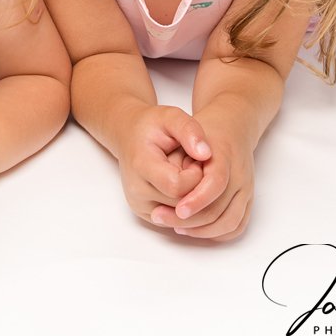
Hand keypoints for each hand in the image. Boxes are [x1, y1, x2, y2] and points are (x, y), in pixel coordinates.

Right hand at [113, 103, 211, 225]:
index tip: (197, 160)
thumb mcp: (171, 116)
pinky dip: (185, 205)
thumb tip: (206, 154)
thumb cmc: (152, 126)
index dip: (195, 176)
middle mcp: (136, 191)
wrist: (129, 135)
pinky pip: (176, 219)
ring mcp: (139, 205)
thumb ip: (189, 130)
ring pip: (181, 217)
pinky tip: (183, 185)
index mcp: (140, 165)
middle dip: (197, 188)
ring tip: (189, 174)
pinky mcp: (146, 213)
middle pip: (181, 204)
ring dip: (192, 198)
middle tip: (195, 166)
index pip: (178, 186)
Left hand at [149, 128, 254, 240]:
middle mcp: (240, 175)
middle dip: (191, 221)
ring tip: (177, 227)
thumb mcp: (184, 136)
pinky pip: (237, 225)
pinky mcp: (247, 200)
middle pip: (221, 209)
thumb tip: (166, 187)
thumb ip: (176, 160)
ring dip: (203, 231)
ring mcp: (246, 189)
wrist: (231, 127)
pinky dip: (218, 234)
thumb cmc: (204, 133)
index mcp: (225, 156)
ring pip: (230, 222)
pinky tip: (196, 230)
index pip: (216, 184)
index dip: (196, 199)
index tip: (177, 209)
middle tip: (162, 219)